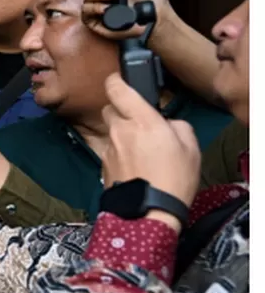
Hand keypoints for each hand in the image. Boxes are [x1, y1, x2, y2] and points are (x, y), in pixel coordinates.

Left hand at [100, 73, 200, 208]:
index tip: (120, 80)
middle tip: (139, 121)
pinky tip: (134, 164)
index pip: (116, 88)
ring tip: (139, 148)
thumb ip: (177, 126)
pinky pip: (109, 149)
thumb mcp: (191, 146)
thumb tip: (166, 123)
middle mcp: (120, 130)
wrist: (150, 212)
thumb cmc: (174, 178)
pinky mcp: (102, 164)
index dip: (115, 80)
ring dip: (121, 133)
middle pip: (110, 108)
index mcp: (142, 120)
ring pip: (110, 130)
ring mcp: (108, 147)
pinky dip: (119, 151)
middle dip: (121, 110)